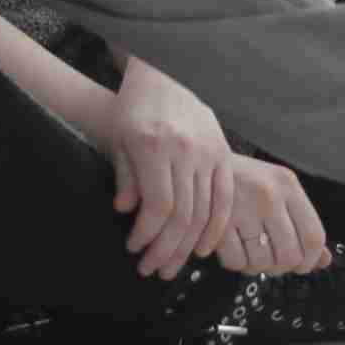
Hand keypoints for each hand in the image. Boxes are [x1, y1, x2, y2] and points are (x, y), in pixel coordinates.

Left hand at [97, 61, 237, 281]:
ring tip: (173, 264)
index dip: (147, 234)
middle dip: (167, 249)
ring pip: (205, 210)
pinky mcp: (224, 152)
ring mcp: (209, 150)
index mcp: (156, 145)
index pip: (158, 205)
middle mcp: (186, 149)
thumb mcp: (119, 140)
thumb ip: (126, 177)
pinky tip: (203, 246)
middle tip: (153, 269)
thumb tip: (129, 212)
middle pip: (183, 213)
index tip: (135, 249)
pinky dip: (216, 225)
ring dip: (188, 244)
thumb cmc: (136, 109)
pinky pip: (225, 196)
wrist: (165, 75)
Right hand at [204, 154, 328, 280]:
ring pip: (262, 263)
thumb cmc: (247, 182)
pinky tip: (235, 248)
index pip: (314, 237)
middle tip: (274, 260)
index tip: (303, 265)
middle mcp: (268, 196)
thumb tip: (324, 260)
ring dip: (258, 266)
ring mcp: (242, 209)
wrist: (204, 167)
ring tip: (252, 251)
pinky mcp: (217, 223)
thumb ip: (304, 224)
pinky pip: (236, 262)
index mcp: (288, 185)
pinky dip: (237, 263)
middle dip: (282, 267)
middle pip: (289, 256)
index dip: (311, 260)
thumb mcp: (280, 192)